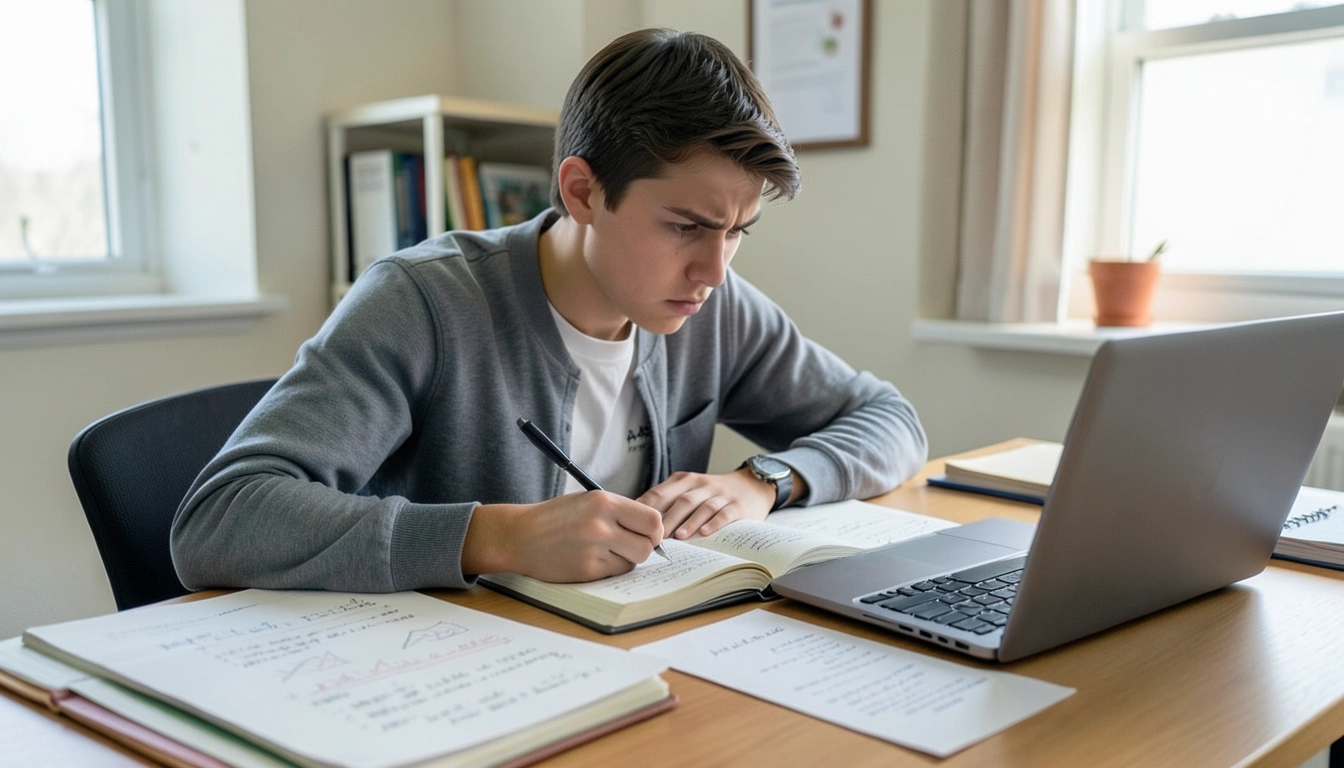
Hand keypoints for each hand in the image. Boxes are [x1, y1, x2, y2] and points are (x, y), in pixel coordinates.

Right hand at [463, 492, 663, 582]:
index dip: (655, 530)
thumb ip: (620, 511)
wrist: (519, 536)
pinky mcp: (586, 571)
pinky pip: (614, 573)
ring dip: (626, 560)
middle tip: (631, 545)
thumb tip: (654, 529)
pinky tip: (591, 559)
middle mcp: (601, 525)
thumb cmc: (556, 517)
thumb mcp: (589, 500)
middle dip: (644, 548)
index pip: (652, 519)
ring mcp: (593, 550)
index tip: (649, 533)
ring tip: (605, 550)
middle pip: (648, 545)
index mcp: (604, 502)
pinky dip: (609, 569)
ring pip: (633, 562)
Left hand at [637, 469, 774, 539]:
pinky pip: (724, 514)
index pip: (661, 492)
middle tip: (653, 539)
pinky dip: (714, 523)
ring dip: (688, 522)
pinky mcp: (737, 506)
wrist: (752, 485)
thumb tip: (637, 522)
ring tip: (677, 537)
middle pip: (680, 501)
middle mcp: (702, 484)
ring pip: (701, 507)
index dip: (647, 509)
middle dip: (666, 520)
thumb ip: (667, 501)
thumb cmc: (713, 494)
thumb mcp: (689, 490)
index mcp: (685, 480)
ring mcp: (720, 494)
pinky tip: (704, 534)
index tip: (634, 526)